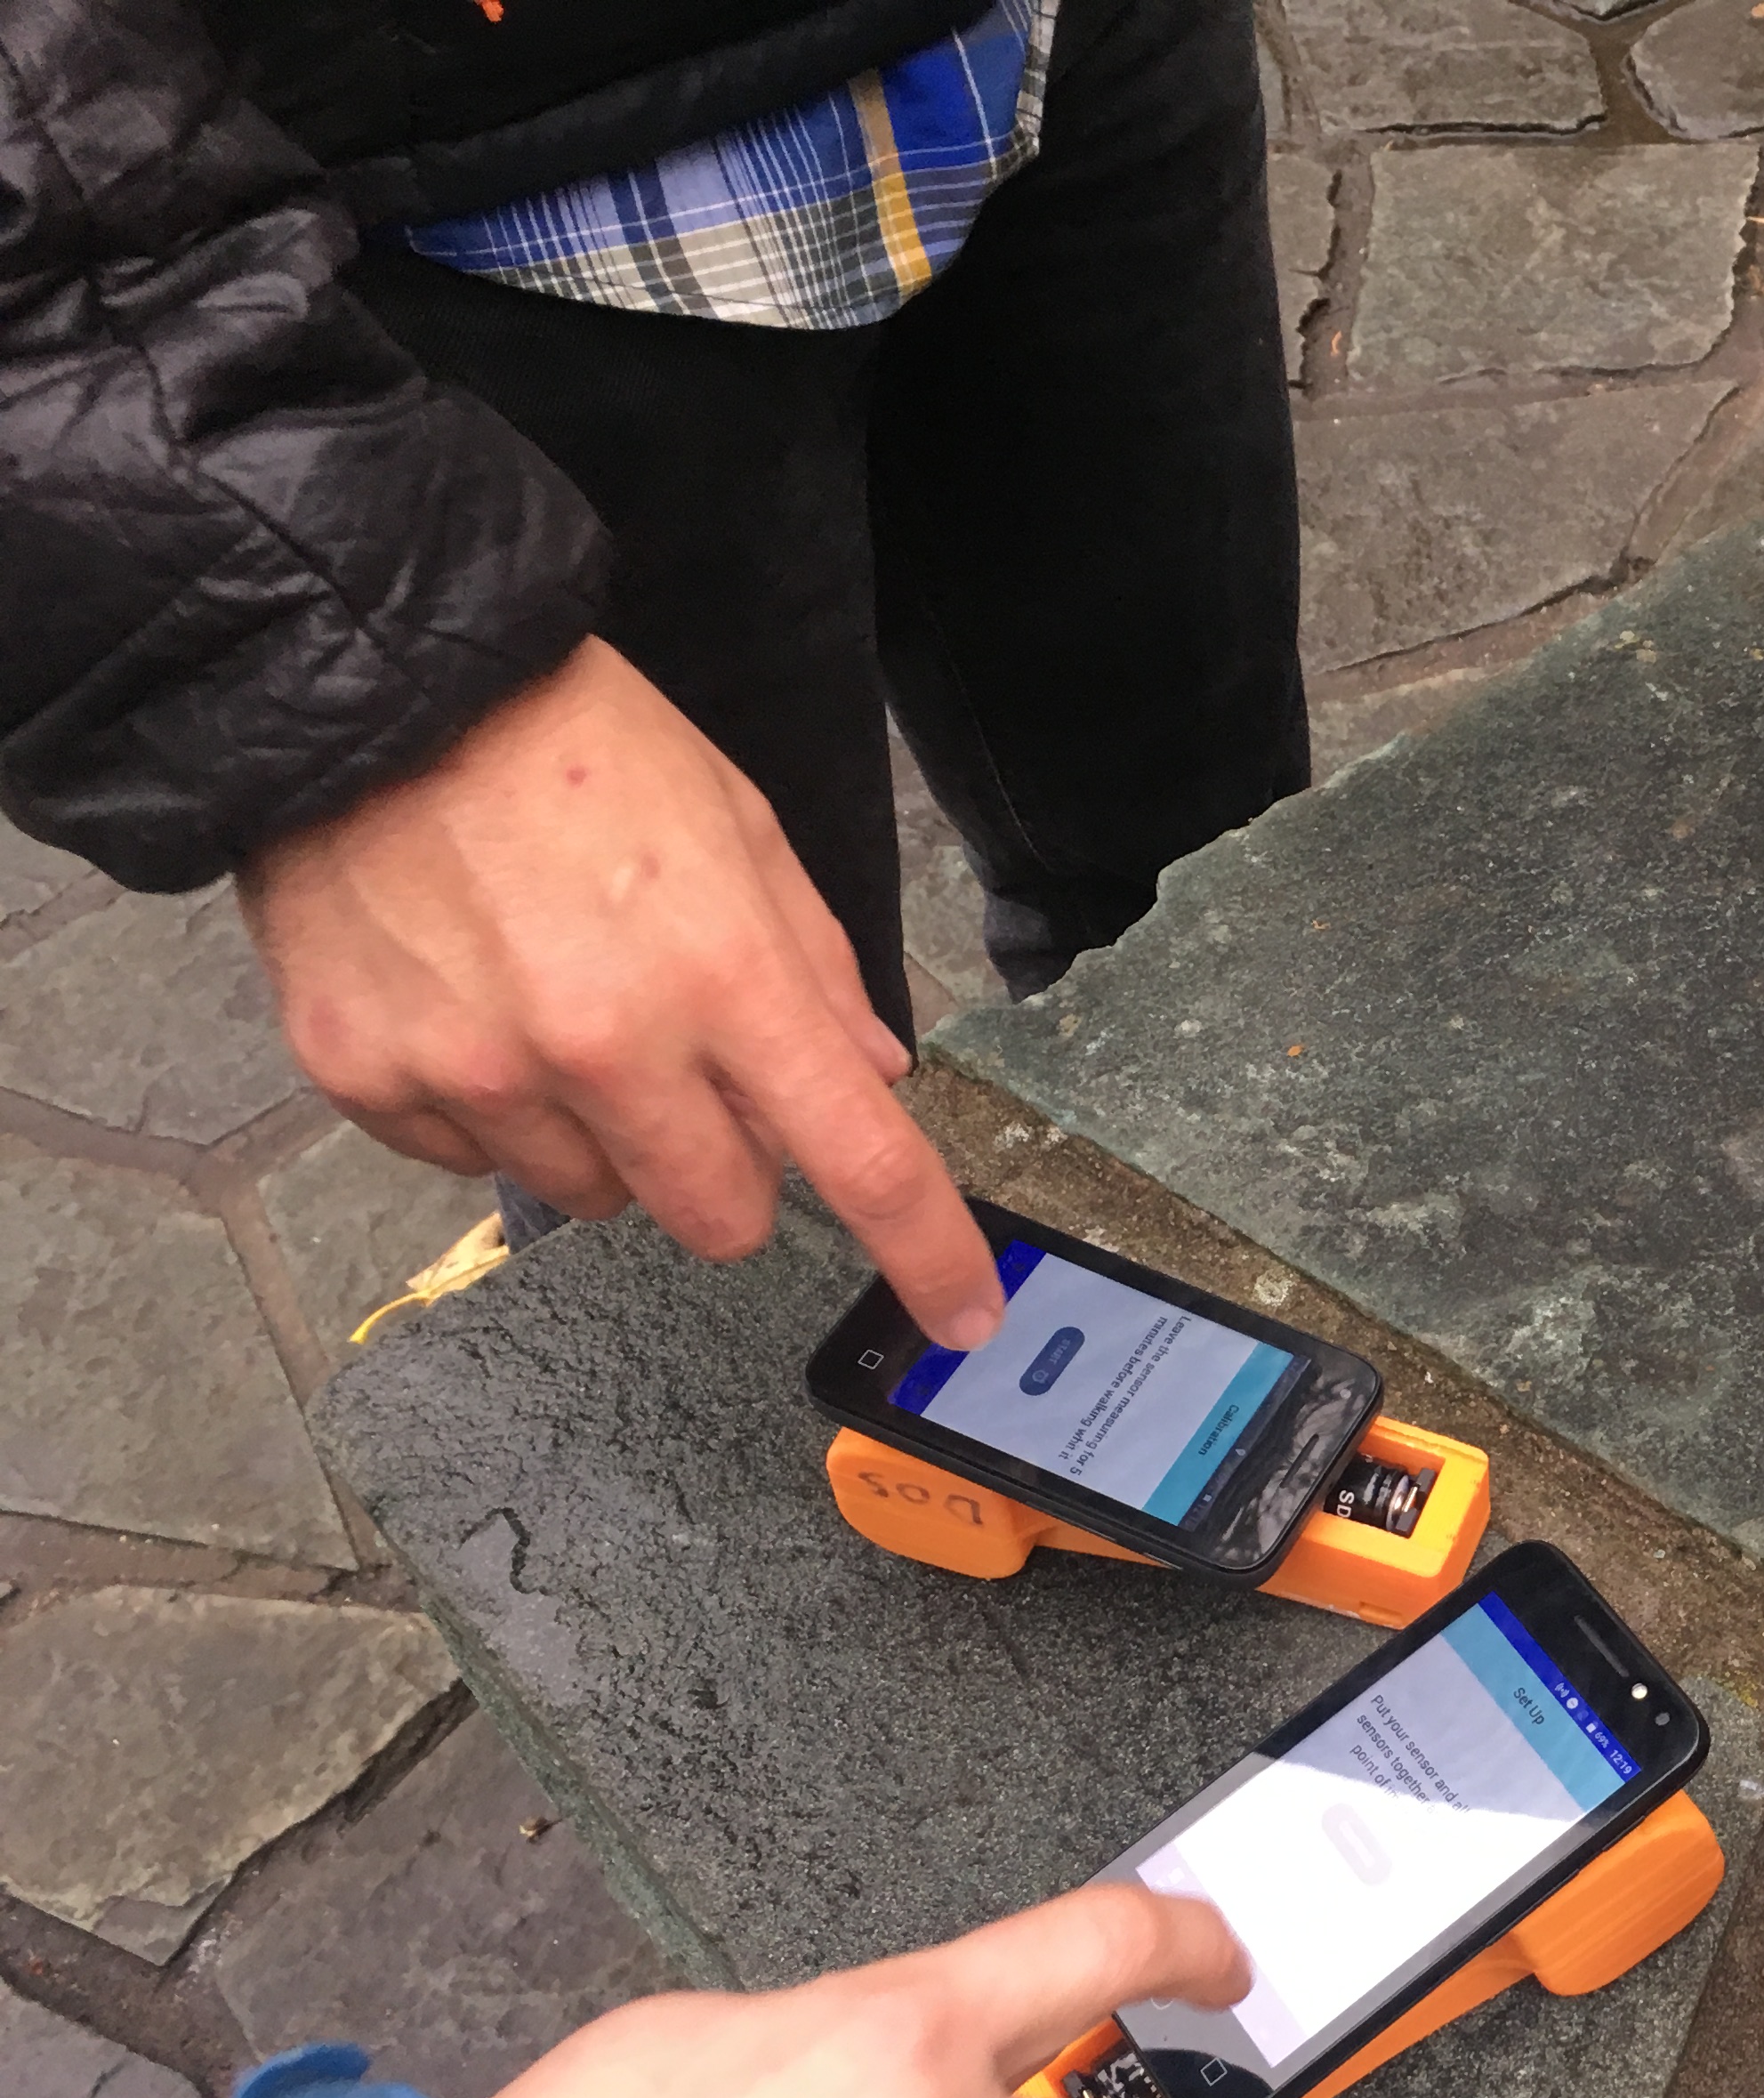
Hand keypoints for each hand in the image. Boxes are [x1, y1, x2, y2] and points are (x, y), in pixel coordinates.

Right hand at [240, 639, 1004, 1346]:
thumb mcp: (739, 827)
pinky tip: (477, 1007)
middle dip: (733, 1171)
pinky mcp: (371, 1078)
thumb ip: (815, 966)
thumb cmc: (572, 744)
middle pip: (723, 1218)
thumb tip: (873, 1077)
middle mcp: (605, 1046)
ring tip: (566, 1015)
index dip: (927, 1254)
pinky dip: (493, 1111)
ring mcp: (480, 1070)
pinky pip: (471, 1162)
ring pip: (595, 1197)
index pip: (860, 1161)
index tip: (963, 1315)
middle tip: (698, 1081)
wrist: (374, 686)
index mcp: (724, 977)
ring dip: (607, 1139)